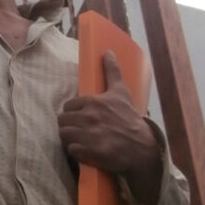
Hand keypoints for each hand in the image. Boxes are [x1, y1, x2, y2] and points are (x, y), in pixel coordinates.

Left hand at [58, 51, 162, 204]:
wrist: (142, 147)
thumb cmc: (130, 118)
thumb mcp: (121, 92)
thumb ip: (112, 71)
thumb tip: (107, 51)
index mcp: (93, 102)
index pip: (68, 106)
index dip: (73, 112)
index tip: (81, 116)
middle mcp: (89, 118)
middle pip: (63, 121)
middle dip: (69, 125)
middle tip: (78, 129)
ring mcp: (89, 136)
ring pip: (64, 134)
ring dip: (70, 138)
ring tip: (80, 139)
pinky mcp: (90, 152)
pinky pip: (71, 150)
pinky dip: (76, 151)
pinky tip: (84, 150)